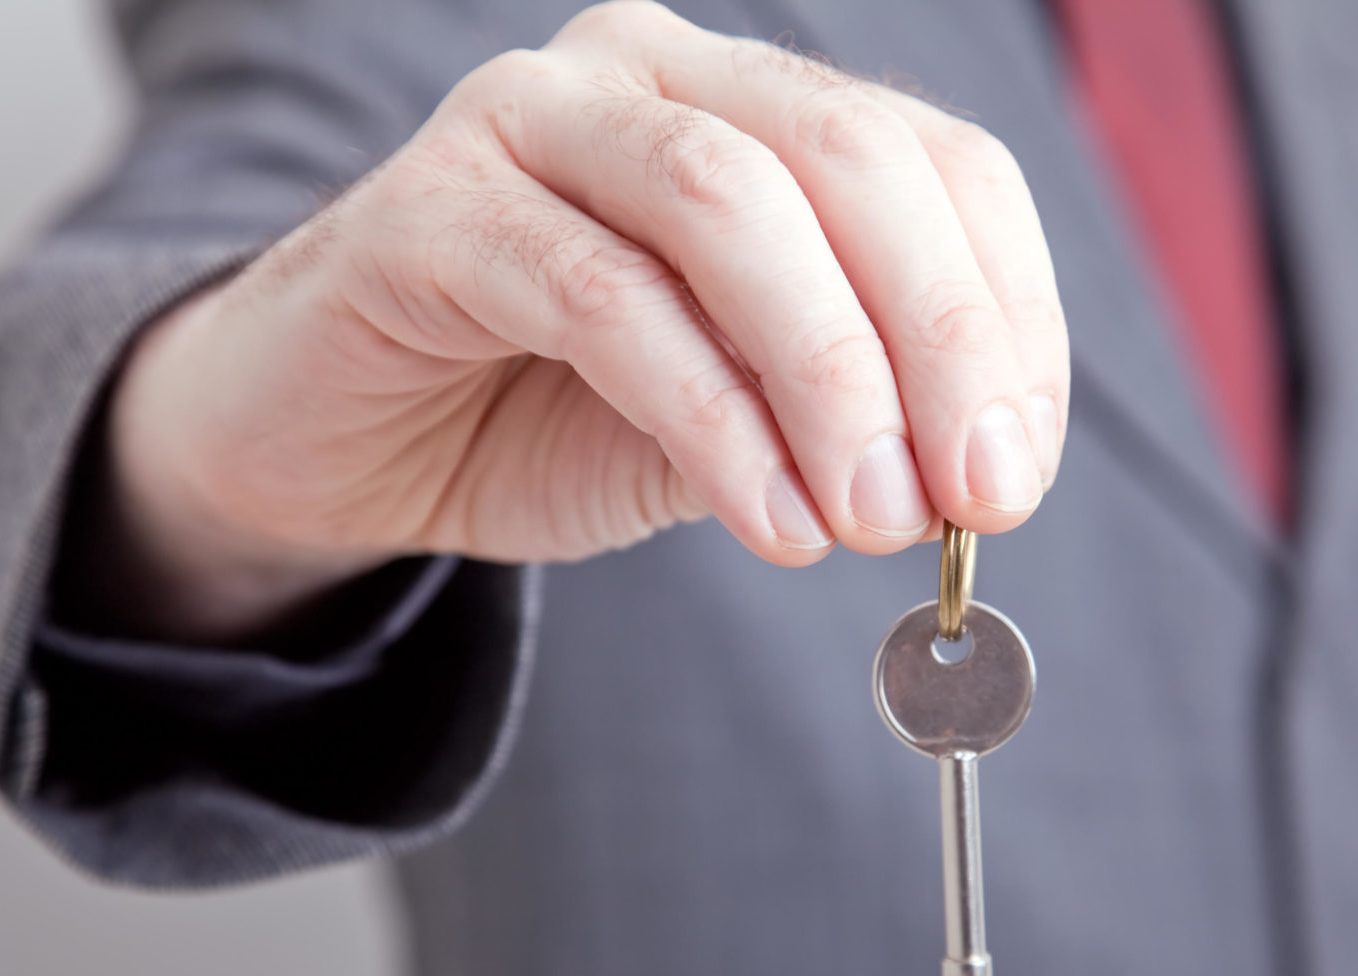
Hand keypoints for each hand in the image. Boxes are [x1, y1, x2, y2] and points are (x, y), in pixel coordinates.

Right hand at [88, 0, 1068, 642]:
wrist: (341, 443)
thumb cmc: (548, 412)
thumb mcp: (742, 420)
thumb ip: (844, 417)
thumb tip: (977, 473)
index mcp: (751, 104)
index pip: (937, 165)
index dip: (1003, 314)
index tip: (1016, 470)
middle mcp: (652, 72)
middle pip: (849, 159)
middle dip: (935, 339)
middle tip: (967, 499)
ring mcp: (533, 118)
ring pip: (729, 203)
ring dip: (829, 375)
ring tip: (869, 520)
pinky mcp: (433, 208)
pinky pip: (603, 296)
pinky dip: (710, 416)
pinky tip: (766, 518)